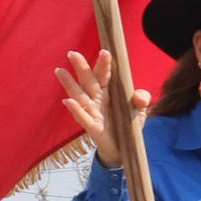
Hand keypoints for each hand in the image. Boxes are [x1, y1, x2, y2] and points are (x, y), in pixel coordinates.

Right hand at [55, 50, 149, 170]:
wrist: (125, 149)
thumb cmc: (128, 125)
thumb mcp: (139, 111)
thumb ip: (141, 100)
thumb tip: (140, 96)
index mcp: (109, 93)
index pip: (105, 76)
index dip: (104, 65)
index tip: (105, 51)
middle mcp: (98, 100)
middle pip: (89, 81)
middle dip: (81, 68)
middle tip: (72, 53)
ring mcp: (93, 113)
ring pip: (79, 96)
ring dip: (69, 84)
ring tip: (60, 71)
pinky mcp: (92, 127)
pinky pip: (82, 117)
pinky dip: (76, 110)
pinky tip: (67, 101)